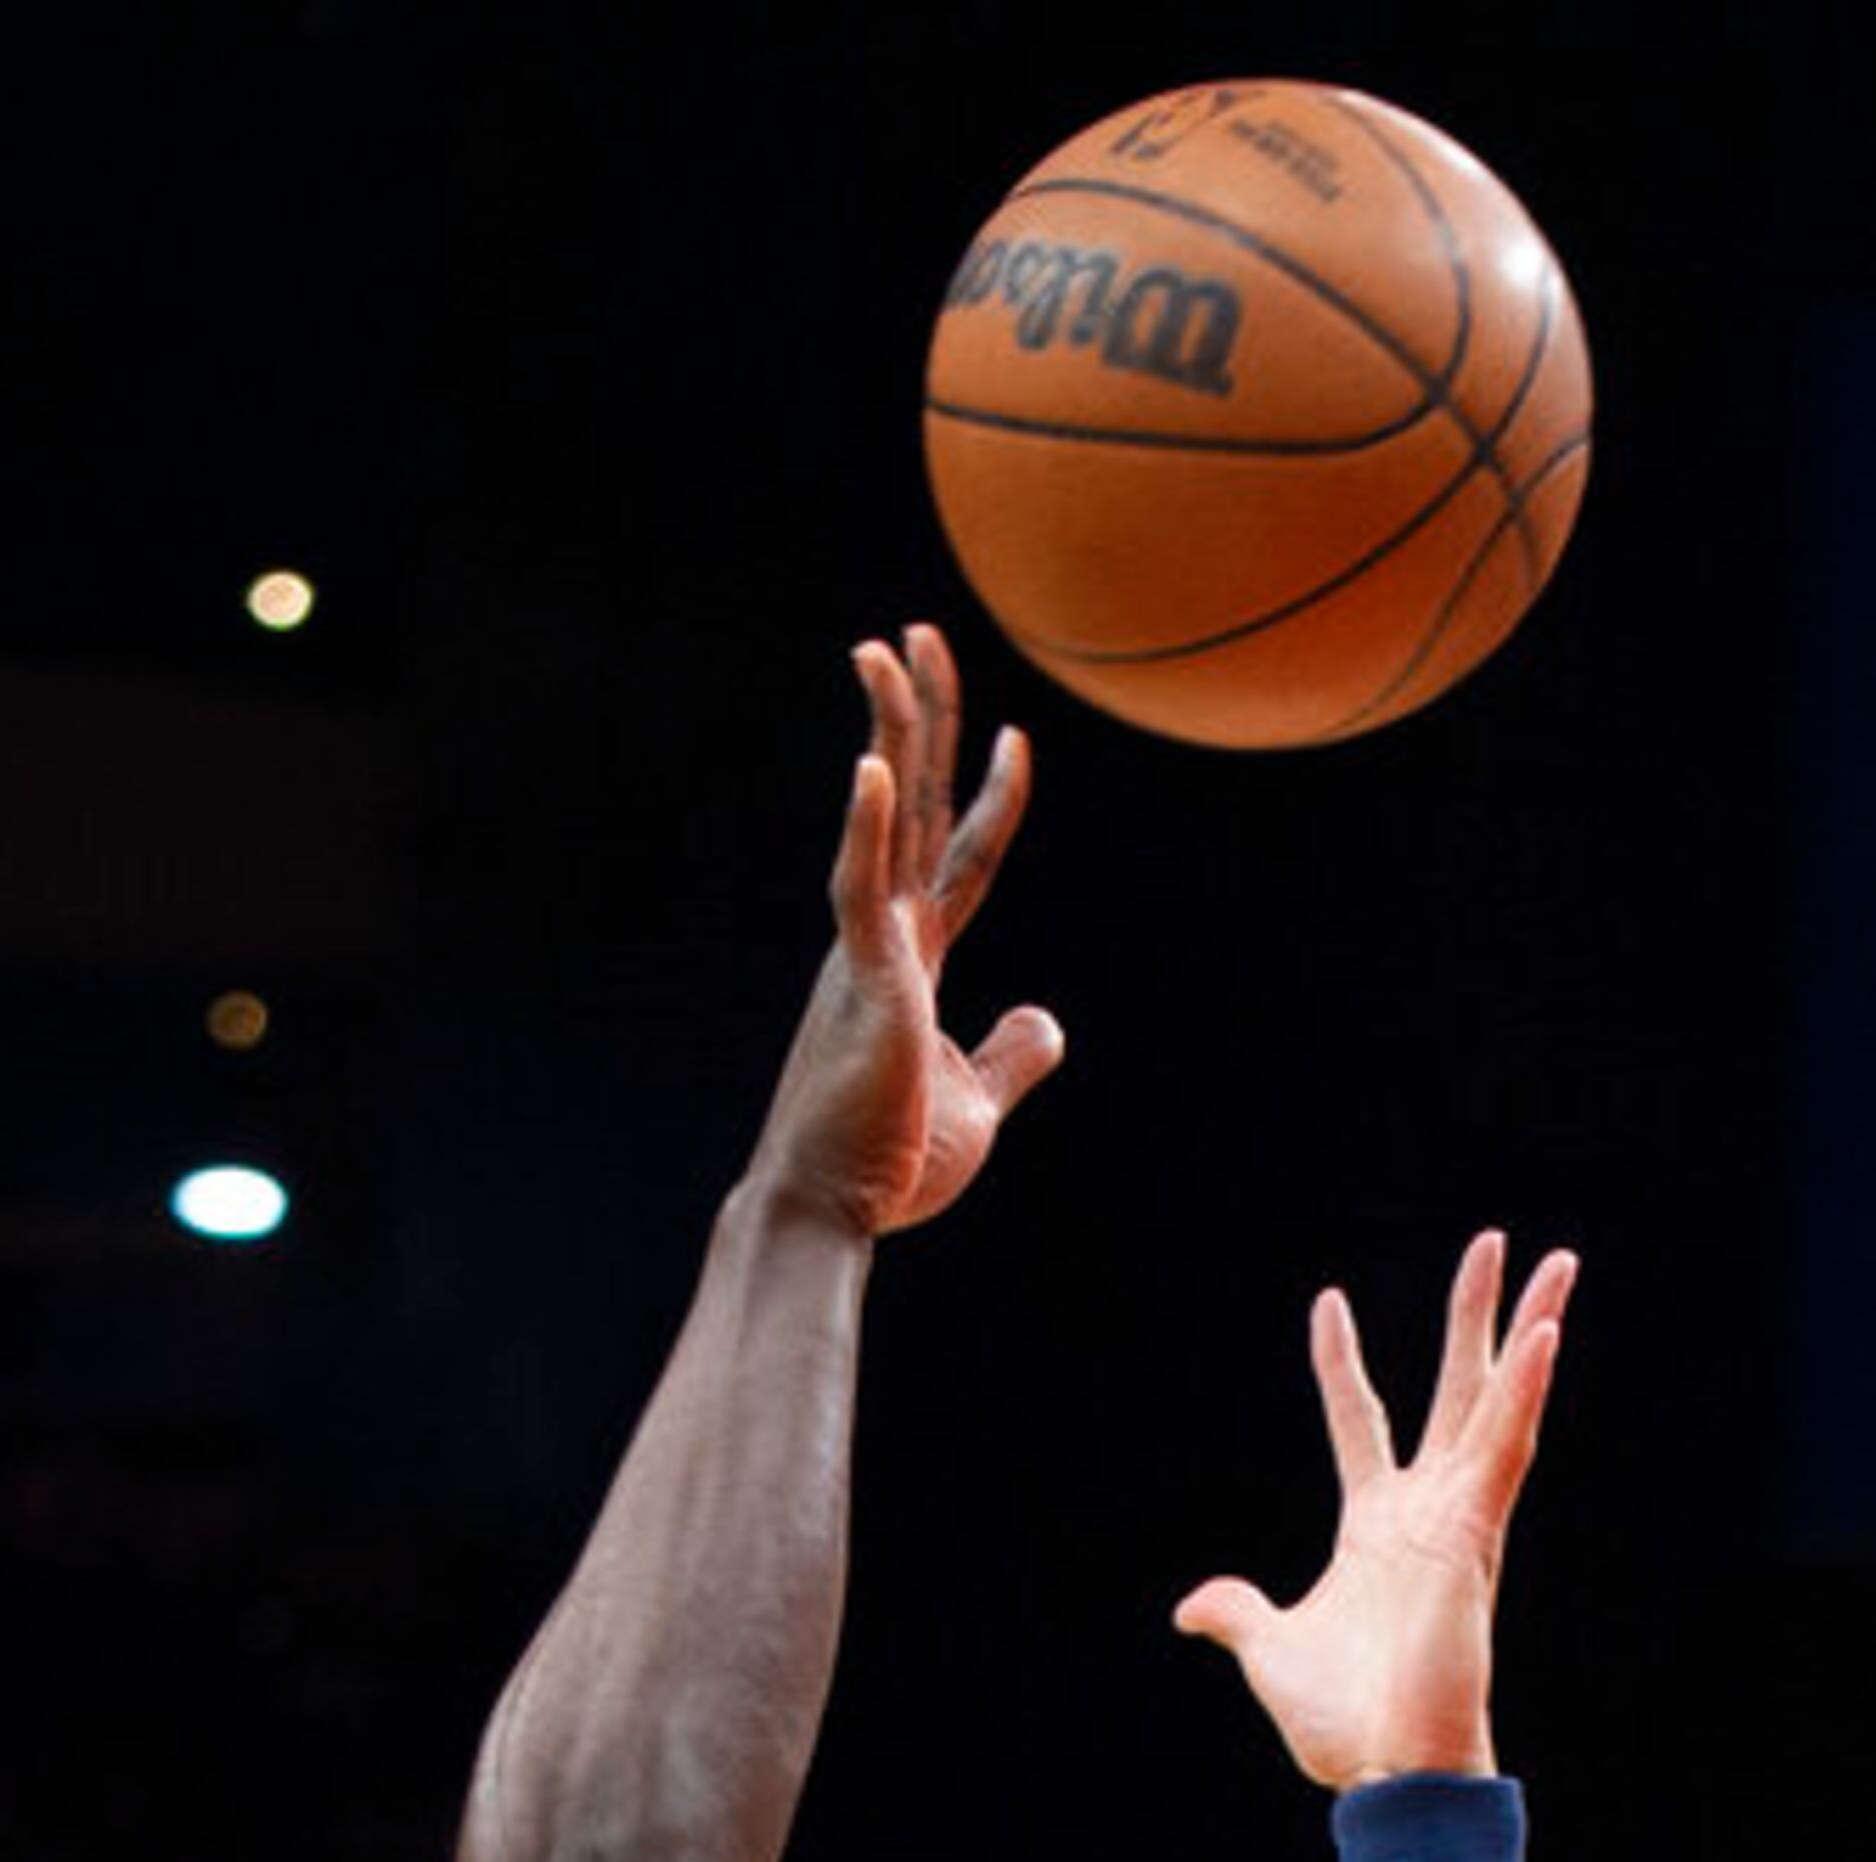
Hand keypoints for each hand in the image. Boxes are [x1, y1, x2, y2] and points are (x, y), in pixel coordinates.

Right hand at [752, 624, 1063, 1240]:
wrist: (828, 1214)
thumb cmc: (886, 1165)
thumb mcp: (976, 1104)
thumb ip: (1011, 1053)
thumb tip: (1047, 1018)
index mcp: (914, 961)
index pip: (962, 858)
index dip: (992, 796)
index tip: (1017, 734)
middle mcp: (886, 938)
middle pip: (916, 805)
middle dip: (921, 717)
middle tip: (918, 634)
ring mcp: (868, 952)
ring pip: (884, 821)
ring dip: (891, 733)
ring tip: (886, 652)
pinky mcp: (862, 985)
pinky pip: (860, 893)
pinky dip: (867, 831)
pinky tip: (875, 768)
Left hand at [1176, 1233, 1576, 1787]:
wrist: (1384, 1771)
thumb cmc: (1342, 1723)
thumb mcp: (1271, 1651)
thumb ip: (1240, 1615)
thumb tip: (1193, 1607)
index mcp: (1376, 1527)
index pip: (1360, 1422)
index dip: (1342, 1366)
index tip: (1327, 1303)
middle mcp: (1426, 1512)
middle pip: (1456, 1392)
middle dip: (1475, 1318)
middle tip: (1498, 1244)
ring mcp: (1459, 1520)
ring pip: (1498, 1404)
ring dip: (1526, 1330)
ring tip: (1555, 1262)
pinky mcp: (1479, 1538)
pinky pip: (1508, 1451)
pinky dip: (1525, 1394)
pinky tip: (1544, 1334)